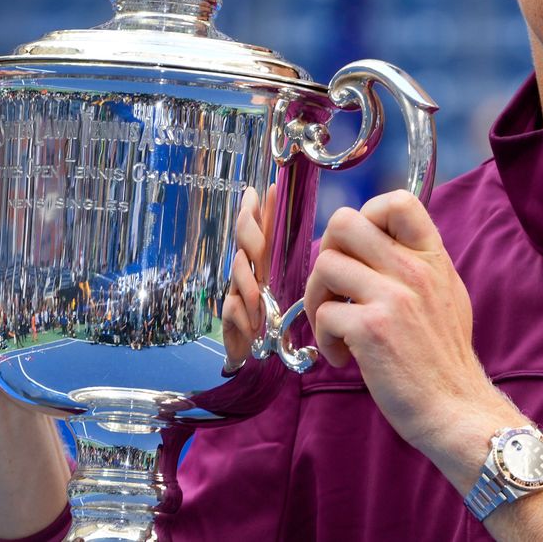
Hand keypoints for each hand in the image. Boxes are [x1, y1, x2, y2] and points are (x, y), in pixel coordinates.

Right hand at [220, 187, 275, 372]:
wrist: (258, 354)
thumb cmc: (277, 316)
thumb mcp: (289, 286)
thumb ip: (293, 260)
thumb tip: (312, 233)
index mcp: (266, 261)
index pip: (262, 228)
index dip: (262, 209)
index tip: (266, 189)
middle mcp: (249, 271)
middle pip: (244, 241)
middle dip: (249, 232)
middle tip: (256, 233)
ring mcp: (237, 290)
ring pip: (237, 272)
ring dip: (249, 285)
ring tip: (260, 303)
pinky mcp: (230, 315)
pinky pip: (231, 307)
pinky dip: (243, 316)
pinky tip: (254, 326)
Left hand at [302, 190, 518, 475]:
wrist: (456, 408)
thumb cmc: (444, 358)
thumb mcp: (446, 294)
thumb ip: (418, 264)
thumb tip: (382, 241)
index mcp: (432, 258)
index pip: (397, 200)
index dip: (366, 215)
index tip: (362, 250)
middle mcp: (414, 270)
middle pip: (343, 223)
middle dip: (328, 253)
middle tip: (336, 287)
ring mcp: (392, 298)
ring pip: (324, 264)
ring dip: (318, 298)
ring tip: (335, 325)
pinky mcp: (371, 330)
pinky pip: (323, 315)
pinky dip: (324, 338)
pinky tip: (344, 356)